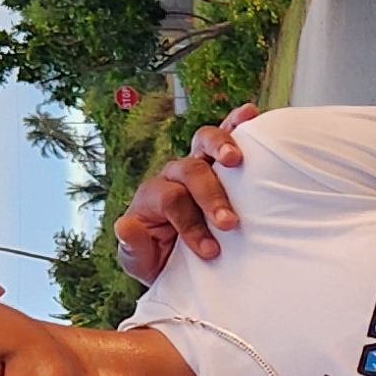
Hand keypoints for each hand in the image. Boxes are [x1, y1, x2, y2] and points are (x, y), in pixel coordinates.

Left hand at [112, 103, 259, 277]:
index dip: (191, 224)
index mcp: (151, 197)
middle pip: (189, 171)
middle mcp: (172, 176)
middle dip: (210, 196)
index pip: (171, 200)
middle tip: (229, 223)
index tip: (211, 252)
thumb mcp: (140, 262)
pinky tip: (251, 113)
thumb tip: (124, 225)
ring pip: (203, 143)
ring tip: (236, 159)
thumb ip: (132, 247)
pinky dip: (236, 123)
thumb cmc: (160, 260)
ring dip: (221, 147)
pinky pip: (223, 136)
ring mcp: (195, 166)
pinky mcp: (217, 164)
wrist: (179, 262)